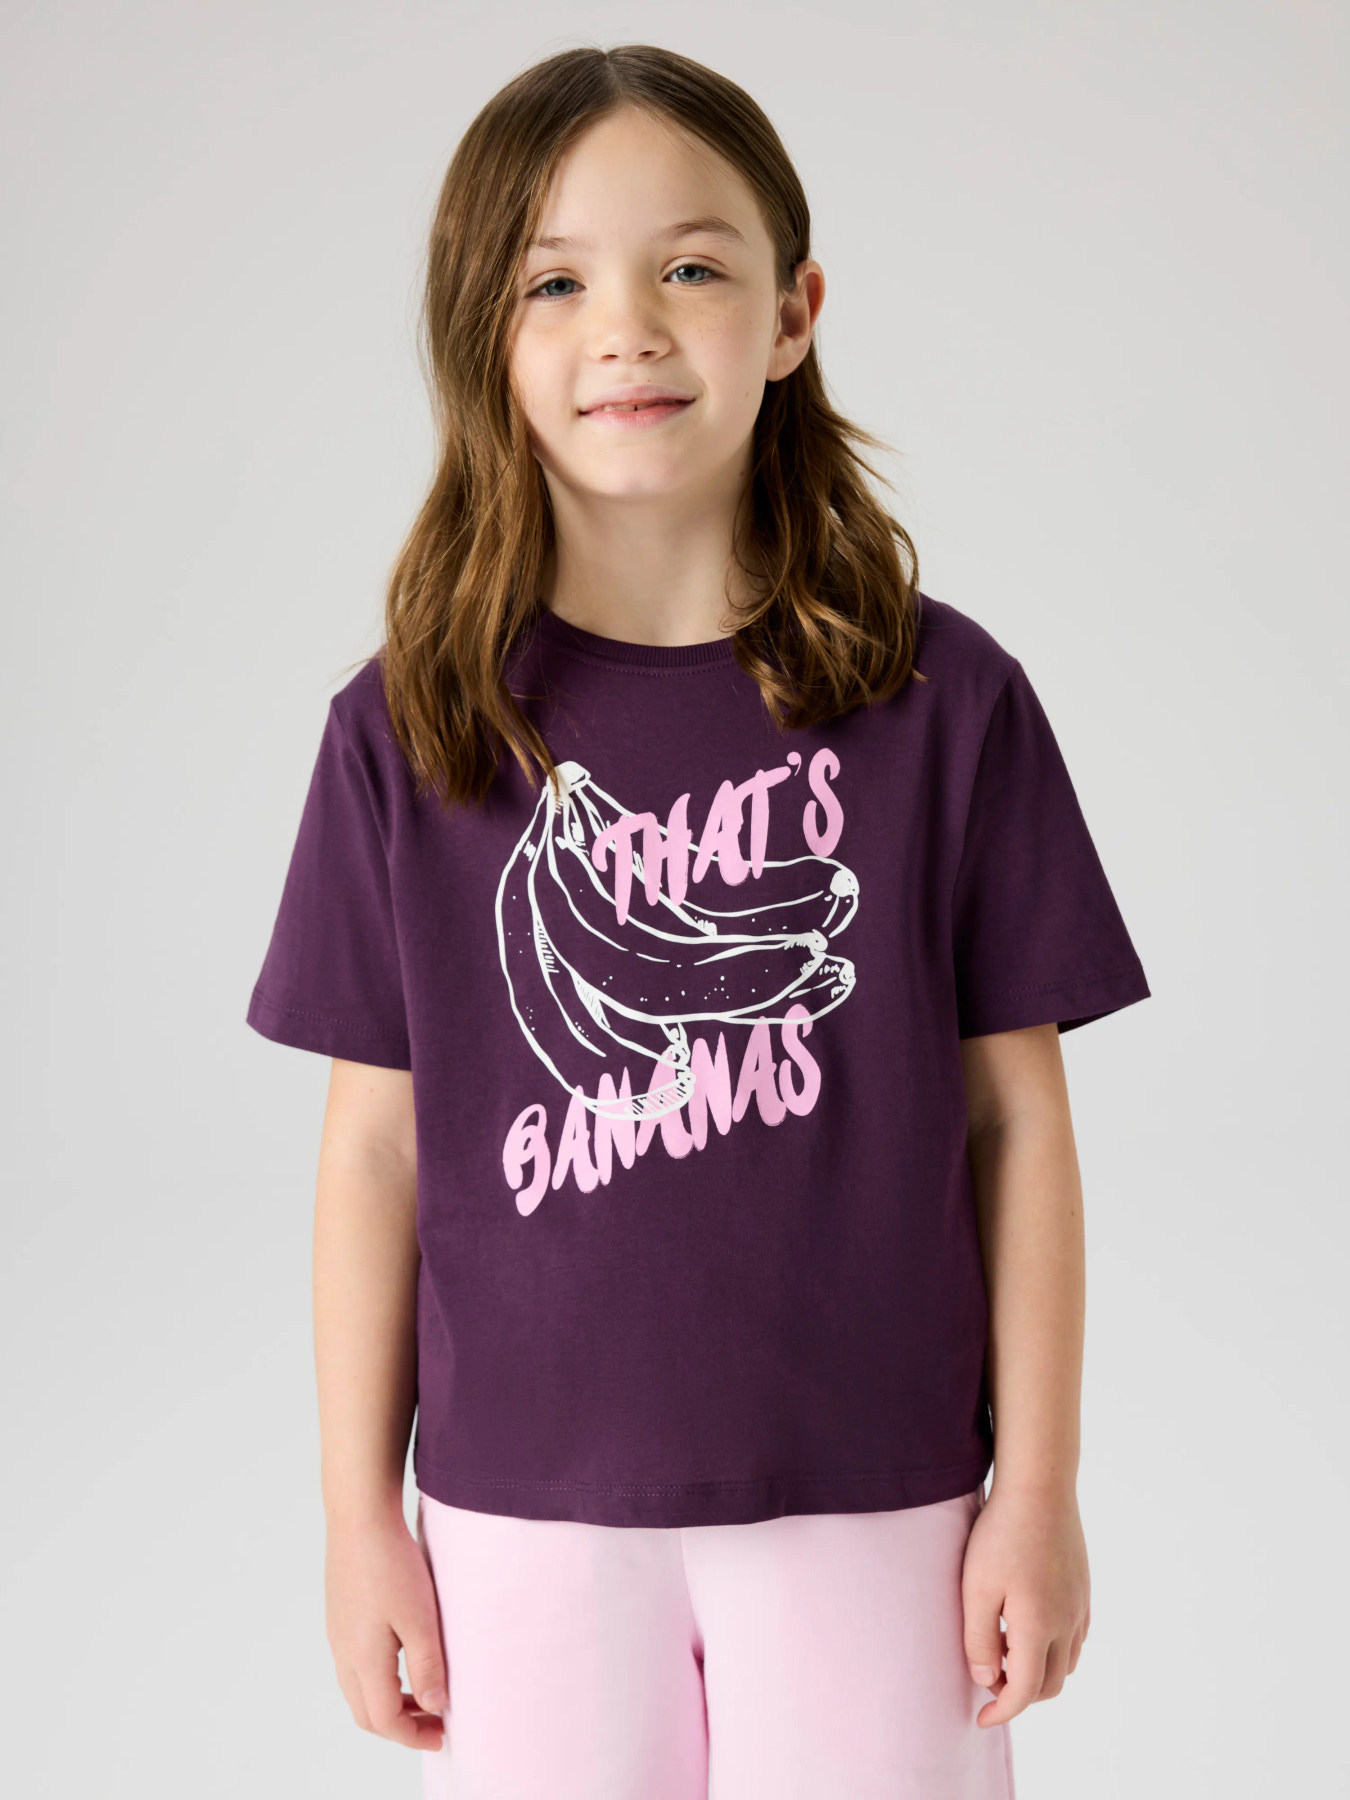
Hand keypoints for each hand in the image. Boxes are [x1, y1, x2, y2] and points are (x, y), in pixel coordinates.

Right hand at [324, 1502, 447, 1750]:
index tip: (441, 1735)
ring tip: (423, 1694)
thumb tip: (433, 1707)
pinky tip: (403, 1659)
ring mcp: (338, 1635)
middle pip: (366, 1713)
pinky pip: (355, 1665)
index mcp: (363, 1660)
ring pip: (358, 1690)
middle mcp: (343, 1653)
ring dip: (389, 1702)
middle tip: (433, 1722)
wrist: (359, 1518)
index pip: (383, 1720)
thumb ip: (427, 1666)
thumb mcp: (420, 1618)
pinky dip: (379, 1679)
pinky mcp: (340, 1617)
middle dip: (399, 1725)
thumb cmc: (391, 1564)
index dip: (412, 1736)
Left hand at [960, 1484, 1090, 1727]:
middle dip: (1020, 1694)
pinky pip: (1075, 1638)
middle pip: (1050, 1685)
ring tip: (1004, 1653)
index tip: (980, 1718)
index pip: (1024, 1691)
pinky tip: (1028, 1630)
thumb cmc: (1001, 1534)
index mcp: (1038, 1627)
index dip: (1002, 1711)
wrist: (1040, 1488)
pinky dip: (1054, 1651)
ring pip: (1067, 1664)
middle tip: (988, 1680)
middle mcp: (1066, 1623)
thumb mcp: (976, 1587)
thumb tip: (986, 1680)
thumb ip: (978, 1639)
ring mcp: (1080, 1606)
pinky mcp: (1083, 1590)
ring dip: (1039, 1673)